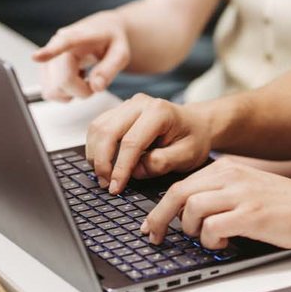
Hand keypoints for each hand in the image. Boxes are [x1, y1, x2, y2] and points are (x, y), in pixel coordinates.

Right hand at [32, 11, 131, 100]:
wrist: (103, 30)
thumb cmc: (112, 40)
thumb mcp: (121, 53)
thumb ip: (110, 69)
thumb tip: (96, 87)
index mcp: (77, 36)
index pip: (63, 44)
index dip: (49, 52)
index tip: (36, 57)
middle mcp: (56, 44)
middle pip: (62, 82)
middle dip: (81, 91)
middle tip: (95, 81)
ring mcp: (47, 56)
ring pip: (52, 91)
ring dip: (71, 92)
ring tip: (84, 78)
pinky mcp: (44, 68)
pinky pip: (49, 92)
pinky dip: (64, 92)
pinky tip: (75, 79)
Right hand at [85, 94, 211, 193]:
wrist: (196, 123)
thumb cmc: (193, 139)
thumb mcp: (187, 156)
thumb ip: (162, 163)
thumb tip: (135, 171)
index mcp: (159, 112)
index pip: (131, 142)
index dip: (120, 168)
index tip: (116, 188)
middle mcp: (139, 103)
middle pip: (108, 131)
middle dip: (102, 161)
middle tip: (106, 184)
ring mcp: (127, 105)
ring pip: (98, 127)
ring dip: (95, 154)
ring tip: (103, 176)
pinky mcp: (119, 111)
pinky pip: (99, 126)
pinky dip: (95, 146)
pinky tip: (103, 163)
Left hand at [142, 158, 290, 249]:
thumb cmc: (285, 206)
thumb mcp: (247, 189)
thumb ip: (219, 194)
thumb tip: (186, 215)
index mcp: (226, 169)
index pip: (180, 184)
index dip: (160, 207)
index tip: (151, 225)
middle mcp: (230, 176)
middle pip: (178, 193)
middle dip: (160, 218)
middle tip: (155, 237)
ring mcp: (241, 194)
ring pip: (192, 208)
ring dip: (192, 230)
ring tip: (207, 239)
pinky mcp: (252, 215)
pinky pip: (214, 226)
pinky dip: (211, 240)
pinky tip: (224, 243)